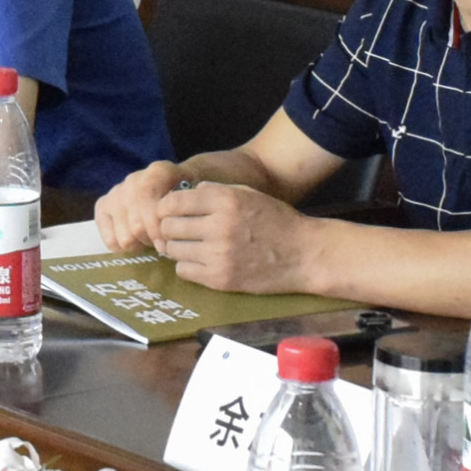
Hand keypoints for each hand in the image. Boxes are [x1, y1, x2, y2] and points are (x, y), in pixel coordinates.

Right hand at [94, 161, 180, 252]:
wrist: (172, 182)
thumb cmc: (185, 195)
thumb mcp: (194, 199)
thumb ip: (186, 214)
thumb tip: (172, 242)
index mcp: (158, 172)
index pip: (154, 210)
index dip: (161, 232)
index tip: (170, 244)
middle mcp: (134, 179)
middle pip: (138, 227)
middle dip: (151, 240)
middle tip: (161, 243)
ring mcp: (116, 191)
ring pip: (125, 237)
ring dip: (139, 244)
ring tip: (149, 238)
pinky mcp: (103, 205)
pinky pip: (110, 239)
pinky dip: (122, 247)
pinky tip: (134, 240)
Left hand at [156, 181, 318, 295]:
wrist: (305, 255)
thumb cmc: (277, 221)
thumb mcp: (249, 194)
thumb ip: (216, 191)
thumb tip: (189, 191)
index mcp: (225, 200)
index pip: (173, 201)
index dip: (166, 206)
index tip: (169, 211)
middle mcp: (219, 226)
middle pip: (169, 226)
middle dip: (170, 227)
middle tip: (180, 231)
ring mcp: (219, 255)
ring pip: (173, 250)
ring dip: (178, 247)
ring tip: (192, 246)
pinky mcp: (221, 279)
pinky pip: (183, 271)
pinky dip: (188, 266)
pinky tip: (202, 261)